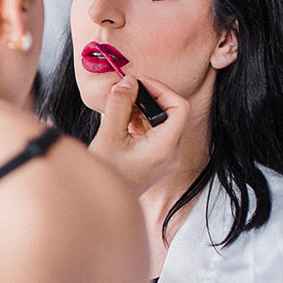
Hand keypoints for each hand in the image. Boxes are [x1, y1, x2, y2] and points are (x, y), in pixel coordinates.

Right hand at [88, 72, 188, 194]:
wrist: (102, 201)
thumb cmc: (106, 174)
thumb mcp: (109, 135)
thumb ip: (119, 104)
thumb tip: (128, 81)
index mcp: (165, 147)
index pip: (180, 107)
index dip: (162, 90)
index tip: (141, 84)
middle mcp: (172, 153)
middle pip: (172, 113)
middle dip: (149, 99)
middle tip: (128, 93)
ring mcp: (166, 158)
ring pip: (163, 122)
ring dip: (143, 111)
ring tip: (121, 110)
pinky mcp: (158, 160)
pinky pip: (156, 133)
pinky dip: (141, 123)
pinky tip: (122, 123)